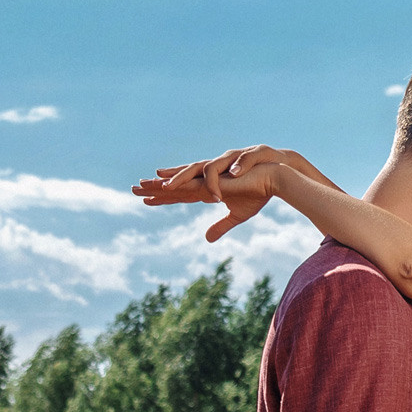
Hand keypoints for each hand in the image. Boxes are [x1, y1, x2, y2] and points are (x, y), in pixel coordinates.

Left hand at [136, 145, 334, 243]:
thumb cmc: (258, 193)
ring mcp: (216, 173)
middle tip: (135, 188)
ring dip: (173, 179)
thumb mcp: (237, 216)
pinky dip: (195, 181)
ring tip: (159, 187)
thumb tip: (206, 240)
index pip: (179, 192)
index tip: (145, 200)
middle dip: (156, 185)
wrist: (276, 178)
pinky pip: (209, 174)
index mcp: (207, 187)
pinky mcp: (227, 171)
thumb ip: (220, 226)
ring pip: (189, 174)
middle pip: (177, 181)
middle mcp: (207, 178)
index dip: (162, 196)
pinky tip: (179, 186)